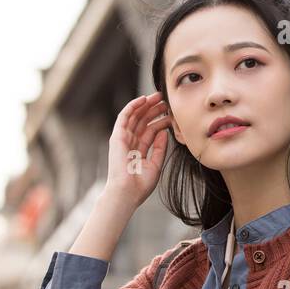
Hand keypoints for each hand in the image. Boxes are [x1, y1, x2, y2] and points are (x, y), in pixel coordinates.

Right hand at [104, 92, 171, 208]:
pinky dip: (133, 107)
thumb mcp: (156, 164)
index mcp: (139, 150)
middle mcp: (130, 143)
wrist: (127, 192)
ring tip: (158, 96)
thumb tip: (163, 132)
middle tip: (166, 101)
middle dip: (154, 110)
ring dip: (146, 105)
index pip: (150, 131)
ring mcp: (123, 139)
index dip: (160, 121)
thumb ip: (159, 148)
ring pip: (135, 116)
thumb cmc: (140, 184)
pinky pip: (124, 117)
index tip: (172, 114)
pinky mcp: (117, 136)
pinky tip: (143, 99)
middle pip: (143, 121)